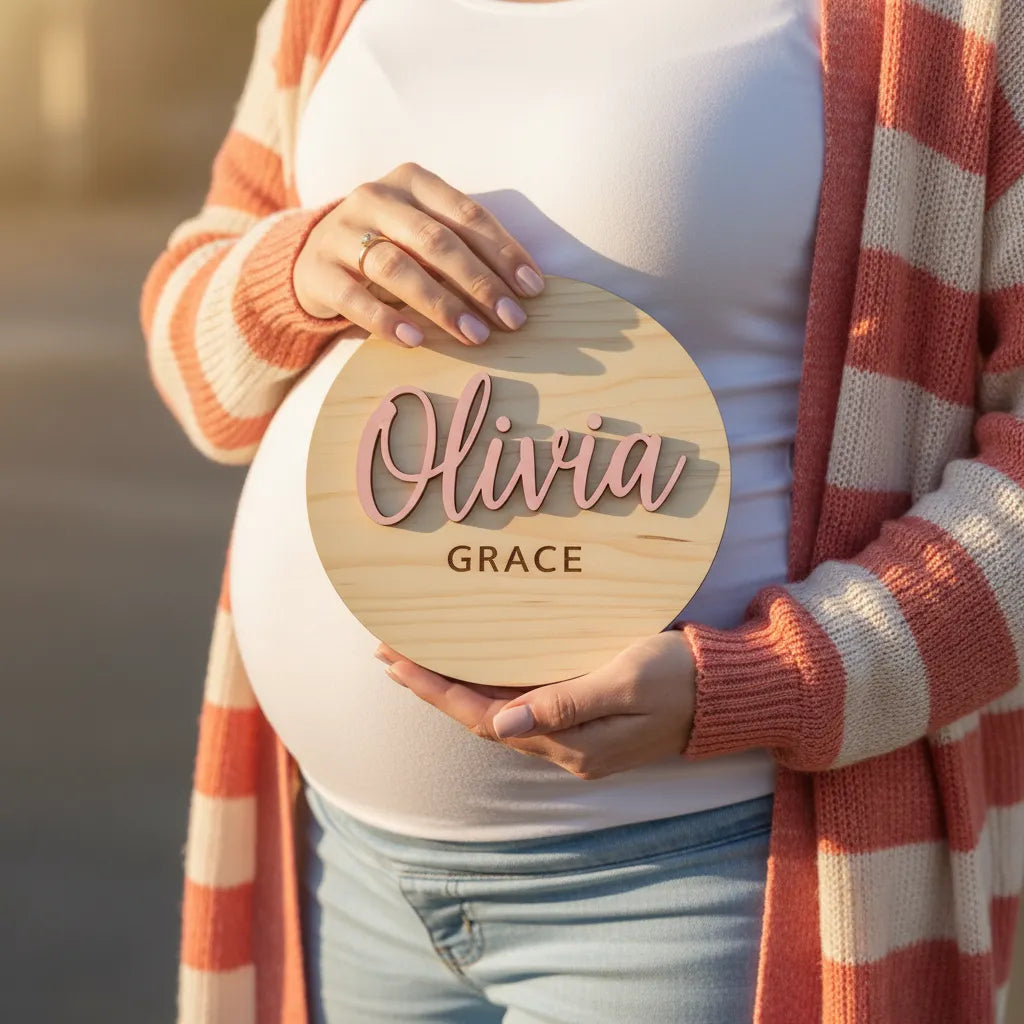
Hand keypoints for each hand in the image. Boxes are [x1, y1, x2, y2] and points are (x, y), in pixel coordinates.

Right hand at [293, 161, 545, 347]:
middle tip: (511, 320)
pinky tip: (415, 341)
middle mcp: (375, 197)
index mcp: (412, 182)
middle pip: (435, 241)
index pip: (467, 215)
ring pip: (397, 267)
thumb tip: (522, 290)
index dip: (503, 252)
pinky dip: (387, 320)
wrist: (313, 256)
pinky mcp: (318, 270)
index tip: (532, 289)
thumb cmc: (389, 245)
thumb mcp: (424, 234)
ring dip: (441, 304)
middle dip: (479, 283)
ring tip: (474, 335)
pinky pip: (354, 298)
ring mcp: (341, 232)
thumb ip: (463, 249)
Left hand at [375, 630, 697, 780]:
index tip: (396, 660)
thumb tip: (502, 723)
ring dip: (455, 688)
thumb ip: (565, 702)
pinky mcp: (586, 722)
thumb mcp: (626, 681)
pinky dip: (489, 686)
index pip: (483, 718)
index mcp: (572, 744)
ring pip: (497, 714)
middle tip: (388, 654)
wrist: (730, 692)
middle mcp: (566, 748)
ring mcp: (576, 738)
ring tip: (416, 659)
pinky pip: (521, 706)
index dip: (435, 691)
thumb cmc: (682, 676)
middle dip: (432, 688)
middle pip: (481, 719)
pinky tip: (473, 668)